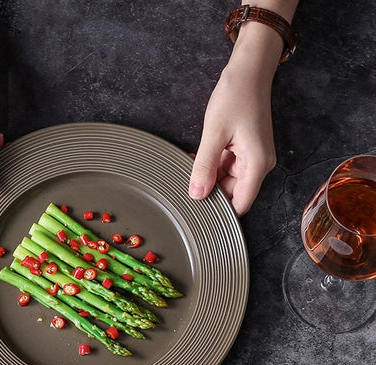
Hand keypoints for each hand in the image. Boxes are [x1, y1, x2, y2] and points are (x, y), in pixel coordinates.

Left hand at [189, 59, 275, 215]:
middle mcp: (259, 165)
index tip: (198, 209)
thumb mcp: (214, 133)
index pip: (241, 205)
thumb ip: (205, 166)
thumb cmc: (236, 95)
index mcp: (256, 164)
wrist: (249, 70)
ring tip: (193, 165)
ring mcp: (253, 158)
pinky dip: (214, 166)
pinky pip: (228, 167)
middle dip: (211, 191)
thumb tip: (197, 194)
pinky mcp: (247, 150)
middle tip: (188, 183)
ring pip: (228, 181)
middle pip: (234, 194)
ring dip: (210, 177)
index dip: (221, 210)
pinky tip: (199, 158)